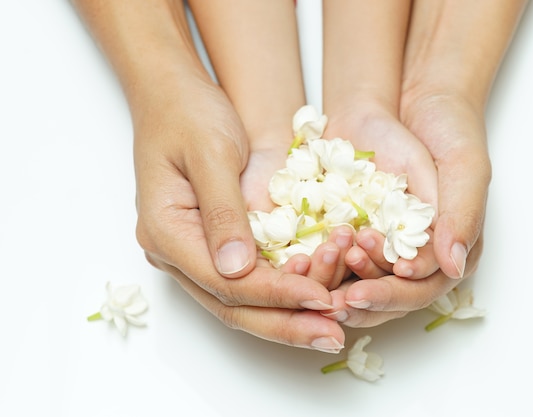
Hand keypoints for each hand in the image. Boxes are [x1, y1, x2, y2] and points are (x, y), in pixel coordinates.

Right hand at [132, 77, 343, 350]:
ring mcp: (191, 252)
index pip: (226, 282)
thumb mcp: (211, 153)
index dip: (277, 294)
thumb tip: (237, 268)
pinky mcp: (211, 244)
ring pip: (239, 301)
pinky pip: (246, 281)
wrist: (175, 96)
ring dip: (286, 316)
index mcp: (166, 232)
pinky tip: (314, 297)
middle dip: (286, 323)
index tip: (322, 298)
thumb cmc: (189, 114)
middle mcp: (174, 251)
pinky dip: (280, 293)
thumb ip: (224, 210)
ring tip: (331, 327)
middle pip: (232, 305)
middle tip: (332, 336)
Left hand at [322, 93, 488, 326]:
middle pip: (391, 296)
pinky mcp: (357, 232)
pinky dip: (320, 264)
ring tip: (318, 275)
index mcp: (449, 249)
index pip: (425, 287)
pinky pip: (337, 259)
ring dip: (338, 286)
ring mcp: (384, 246)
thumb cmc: (447, 131)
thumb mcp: (464, 167)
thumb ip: (462, 215)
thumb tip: (455, 267)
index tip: (370, 287)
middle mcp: (417, 256)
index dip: (397, 293)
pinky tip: (301, 264)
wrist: (404, 104)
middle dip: (365, 299)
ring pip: (360, 283)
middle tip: (337, 299)